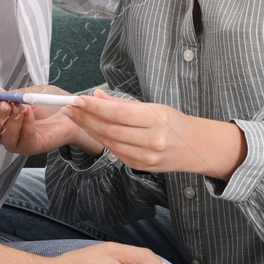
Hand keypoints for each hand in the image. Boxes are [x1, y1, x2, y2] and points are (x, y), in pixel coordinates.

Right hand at [0, 85, 98, 156]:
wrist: (71, 111)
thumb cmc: (49, 102)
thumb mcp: (30, 93)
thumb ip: (15, 95)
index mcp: (2, 115)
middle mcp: (6, 131)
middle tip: (5, 103)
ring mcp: (17, 142)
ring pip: (4, 137)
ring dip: (11, 121)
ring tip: (21, 107)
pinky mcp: (30, 148)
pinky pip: (23, 140)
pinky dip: (25, 125)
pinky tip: (29, 113)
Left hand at [63, 89, 235, 174]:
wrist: (195, 148)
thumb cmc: (174, 123)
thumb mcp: (154, 107)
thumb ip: (123, 104)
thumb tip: (97, 97)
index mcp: (157, 120)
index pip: (119, 114)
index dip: (95, 107)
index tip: (78, 99)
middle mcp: (151, 141)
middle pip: (110, 129)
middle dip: (85, 118)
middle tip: (68, 107)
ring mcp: (145, 157)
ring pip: (109, 142)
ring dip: (88, 129)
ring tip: (74, 116)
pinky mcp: (139, 166)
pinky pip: (115, 152)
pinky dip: (101, 140)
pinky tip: (90, 129)